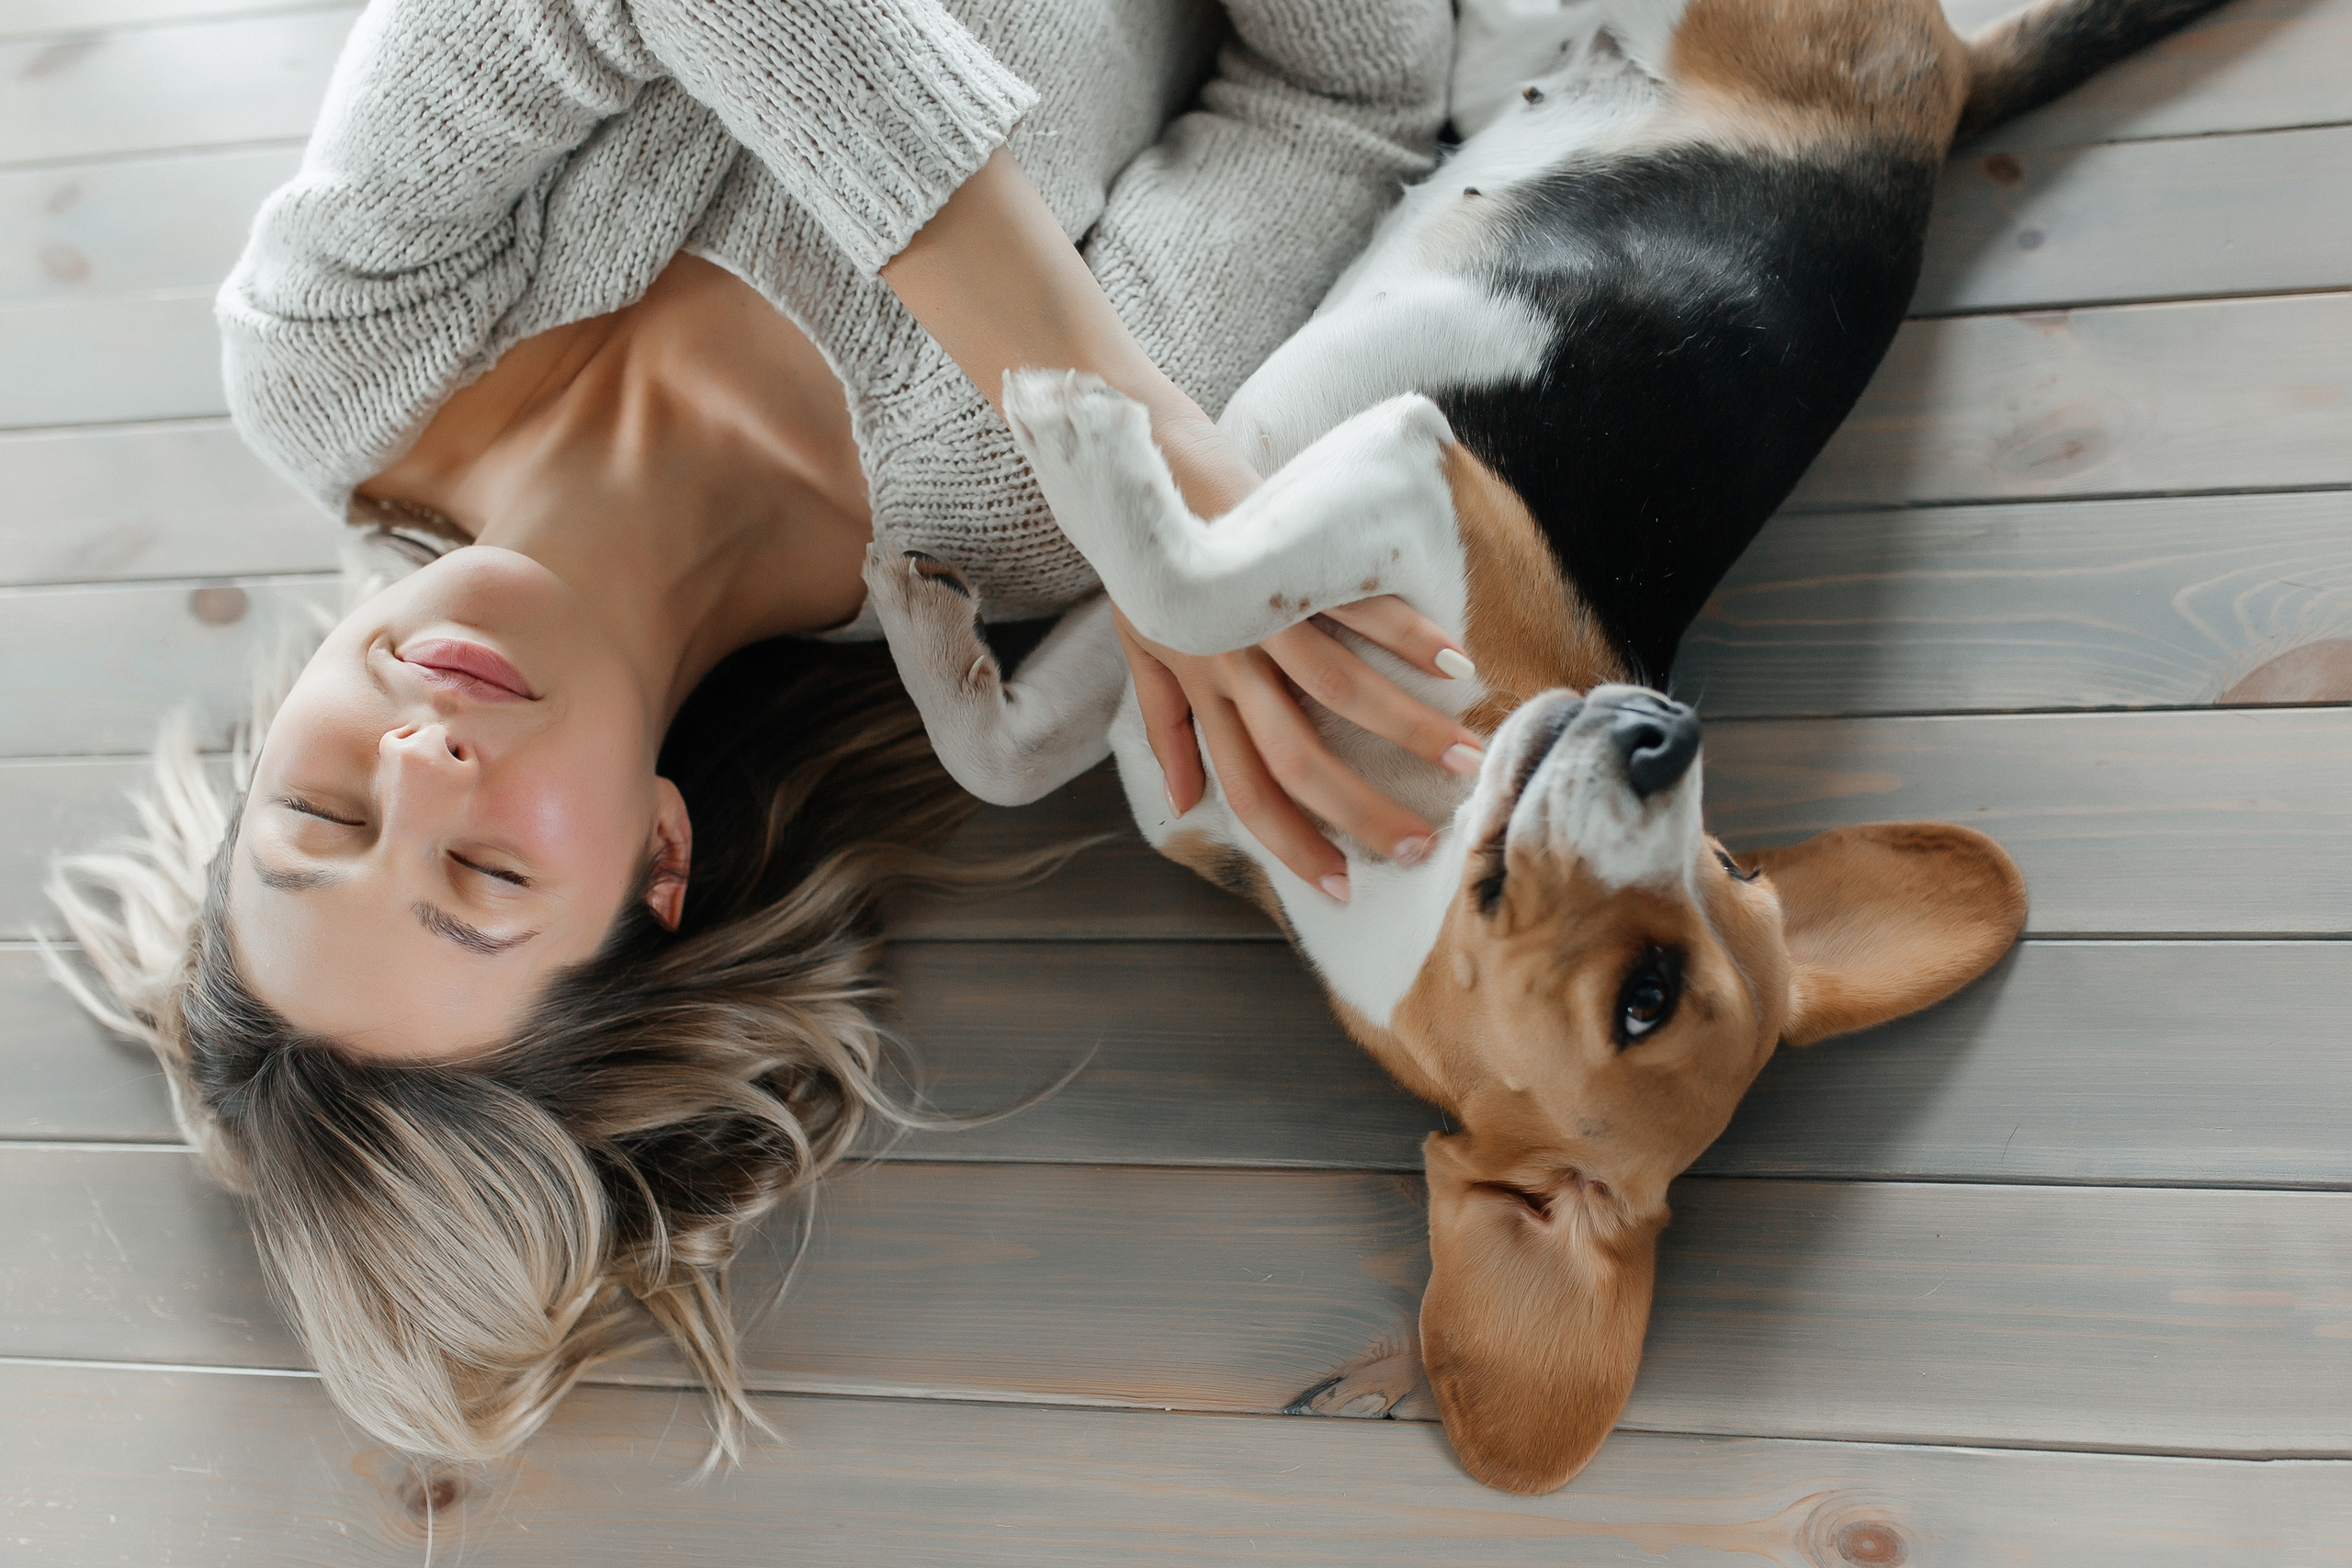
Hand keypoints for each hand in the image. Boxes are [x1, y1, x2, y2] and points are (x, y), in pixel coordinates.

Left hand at [1118, 599, 1485, 902]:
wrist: (1137, 472)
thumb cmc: (1146, 566)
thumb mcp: (1141, 654)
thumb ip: (1166, 729)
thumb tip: (1185, 802)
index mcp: (1205, 694)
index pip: (1250, 792)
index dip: (1295, 846)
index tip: (1342, 887)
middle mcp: (1236, 668)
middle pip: (1301, 761)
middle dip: (1362, 811)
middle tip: (1420, 845)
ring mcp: (1266, 617)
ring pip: (1341, 692)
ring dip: (1408, 730)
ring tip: (1466, 758)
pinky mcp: (1293, 565)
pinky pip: (1357, 607)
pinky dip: (1407, 635)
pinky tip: (1454, 663)